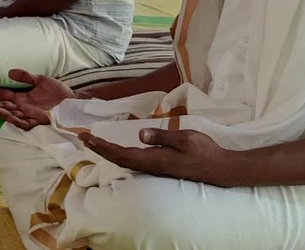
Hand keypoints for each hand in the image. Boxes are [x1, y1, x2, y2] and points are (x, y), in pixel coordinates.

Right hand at [0, 68, 74, 129]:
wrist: (73, 102)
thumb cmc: (58, 92)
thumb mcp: (41, 80)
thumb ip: (26, 77)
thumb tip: (9, 73)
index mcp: (22, 98)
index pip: (3, 95)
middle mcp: (23, 108)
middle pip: (3, 106)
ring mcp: (29, 115)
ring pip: (10, 114)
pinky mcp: (37, 122)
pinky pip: (23, 123)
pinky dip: (15, 119)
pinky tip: (7, 115)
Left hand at [79, 129, 235, 185]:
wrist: (220, 169)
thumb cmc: (204, 151)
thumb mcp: (184, 138)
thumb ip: (161, 137)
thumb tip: (140, 134)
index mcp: (154, 159)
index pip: (121, 153)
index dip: (102, 146)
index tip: (87, 138)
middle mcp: (150, 166)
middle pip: (119, 158)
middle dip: (99, 148)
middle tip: (83, 137)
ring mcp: (155, 168)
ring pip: (125, 160)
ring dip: (108, 151)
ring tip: (94, 142)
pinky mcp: (160, 167)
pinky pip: (134, 161)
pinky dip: (120, 153)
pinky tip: (118, 149)